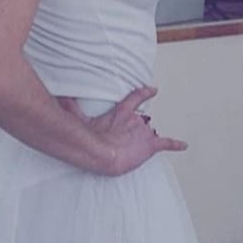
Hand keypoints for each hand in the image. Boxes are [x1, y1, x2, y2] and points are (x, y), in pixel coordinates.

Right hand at [57, 85, 187, 175]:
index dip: (144, 93)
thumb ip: (69, 106)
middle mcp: (134, 121)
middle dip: (139, 124)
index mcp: (120, 114)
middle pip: (141, 120)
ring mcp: (143, 134)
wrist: (103, 154)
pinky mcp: (150, 146)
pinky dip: (175, 144)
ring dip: (145, 137)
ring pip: (149, 132)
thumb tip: (59, 95)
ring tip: (139, 145)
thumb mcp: (78, 119)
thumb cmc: (91, 139)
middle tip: (133, 131)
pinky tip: (184, 145)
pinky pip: (166, 143)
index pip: (134, 98)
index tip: (153, 89)